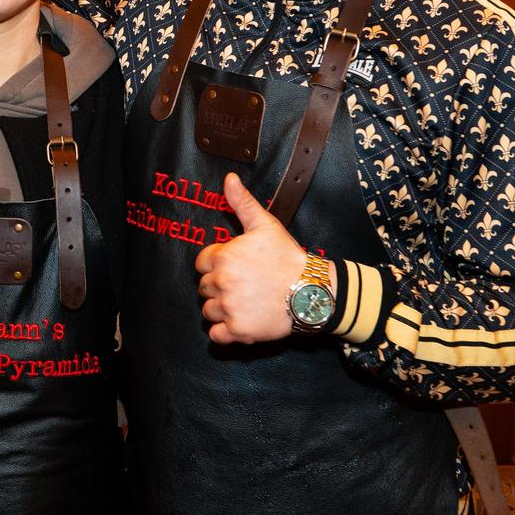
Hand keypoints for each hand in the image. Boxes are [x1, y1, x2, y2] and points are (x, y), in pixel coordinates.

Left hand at [195, 172, 308, 343]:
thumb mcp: (266, 225)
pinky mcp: (238, 331)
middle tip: (245, 285)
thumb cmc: (288, 258)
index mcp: (224, 257)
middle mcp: (222, 283)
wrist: (313, 291)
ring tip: (245, 302)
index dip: (218, 264)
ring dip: (221, 308)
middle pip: (204, 287)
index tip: (237, 267)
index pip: (202, 263)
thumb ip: (243, 203)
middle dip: (220, 286)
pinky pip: (215, 335)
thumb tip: (229, 179)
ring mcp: (229, 308)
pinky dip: (224, 331)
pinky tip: (241, 321)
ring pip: (208, 311)